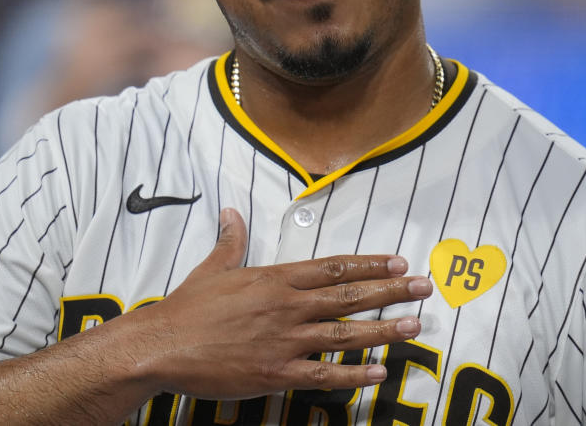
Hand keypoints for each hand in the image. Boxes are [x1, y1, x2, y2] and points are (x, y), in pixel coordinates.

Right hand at [124, 208, 430, 398]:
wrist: (162, 345)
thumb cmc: (187, 307)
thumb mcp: (213, 267)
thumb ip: (231, 241)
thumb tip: (232, 212)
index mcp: (275, 278)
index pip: (332, 267)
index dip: (368, 264)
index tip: (397, 261)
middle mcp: (287, 305)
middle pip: (348, 295)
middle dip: (389, 290)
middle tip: (423, 287)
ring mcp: (284, 340)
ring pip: (344, 334)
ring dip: (383, 329)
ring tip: (414, 325)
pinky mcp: (276, 372)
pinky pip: (324, 374)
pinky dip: (354, 374)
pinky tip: (379, 372)